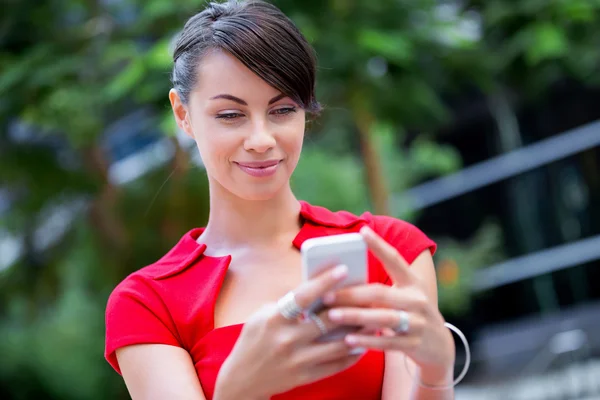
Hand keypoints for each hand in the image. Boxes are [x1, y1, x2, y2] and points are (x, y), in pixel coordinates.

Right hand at [214, 264, 362, 399]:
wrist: (242, 380)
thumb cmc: (254, 339)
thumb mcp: (263, 315)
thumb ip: (289, 303)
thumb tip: (319, 287)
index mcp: (274, 319)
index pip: (303, 296)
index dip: (325, 281)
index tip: (344, 269)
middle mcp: (287, 340)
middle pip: (328, 320)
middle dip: (351, 306)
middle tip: (369, 295)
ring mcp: (298, 361)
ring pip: (338, 344)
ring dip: (359, 331)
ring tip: (373, 318)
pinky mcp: (305, 377)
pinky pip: (337, 364)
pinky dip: (353, 353)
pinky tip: (363, 342)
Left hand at [323, 227, 454, 373]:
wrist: (439, 346)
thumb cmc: (409, 315)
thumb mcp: (403, 297)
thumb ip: (379, 290)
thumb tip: (341, 281)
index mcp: (412, 283)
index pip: (395, 260)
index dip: (379, 246)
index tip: (362, 232)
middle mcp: (417, 300)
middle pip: (381, 293)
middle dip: (352, 294)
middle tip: (326, 295)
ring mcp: (418, 323)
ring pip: (383, 318)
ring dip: (355, 316)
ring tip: (332, 315)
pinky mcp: (414, 345)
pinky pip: (387, 343)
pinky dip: (366, 341)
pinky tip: (347, 340)